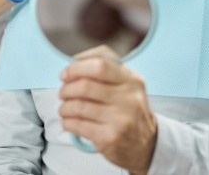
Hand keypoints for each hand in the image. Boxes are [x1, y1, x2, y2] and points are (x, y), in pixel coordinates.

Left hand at [59, 45, 156, 173]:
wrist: (145, 145)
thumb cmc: (128, 110)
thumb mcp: (127, 84)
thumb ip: (106, 67)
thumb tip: (75, 62)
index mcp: (132, 80)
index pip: (101, 64)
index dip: (77, 67)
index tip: (66, 73)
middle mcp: (129, 98)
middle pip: (86, 85)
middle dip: (67, 88)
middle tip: (63, 92)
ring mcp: (121, 119)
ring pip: (79, 106)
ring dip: (65, 107)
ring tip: (65, 109)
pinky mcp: (110, 138)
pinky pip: (78, 125)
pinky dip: (67, 122)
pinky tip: (68, 121)